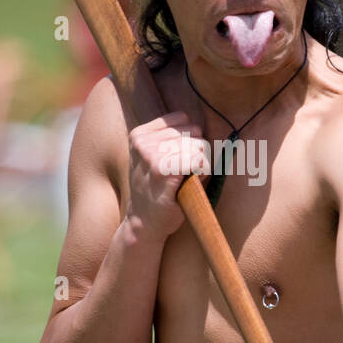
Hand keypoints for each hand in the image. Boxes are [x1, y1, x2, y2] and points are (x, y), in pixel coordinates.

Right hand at [126, 111, 210, 241]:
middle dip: (196, 152)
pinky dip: (202, 172)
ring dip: (199, 164)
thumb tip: (200, 126)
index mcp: (140, 134)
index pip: (183, 119)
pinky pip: (198, 160)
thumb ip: (172, 139)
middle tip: (181, 174)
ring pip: (199, 145)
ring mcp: (151, 155)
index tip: (177, 160)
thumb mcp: (153, 158)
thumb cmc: (155, 190)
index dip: (188, 140)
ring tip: (183, 180)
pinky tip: (189, 184)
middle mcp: (143, 141)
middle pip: (194, 131)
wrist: (143, 223)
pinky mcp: (162, 171)